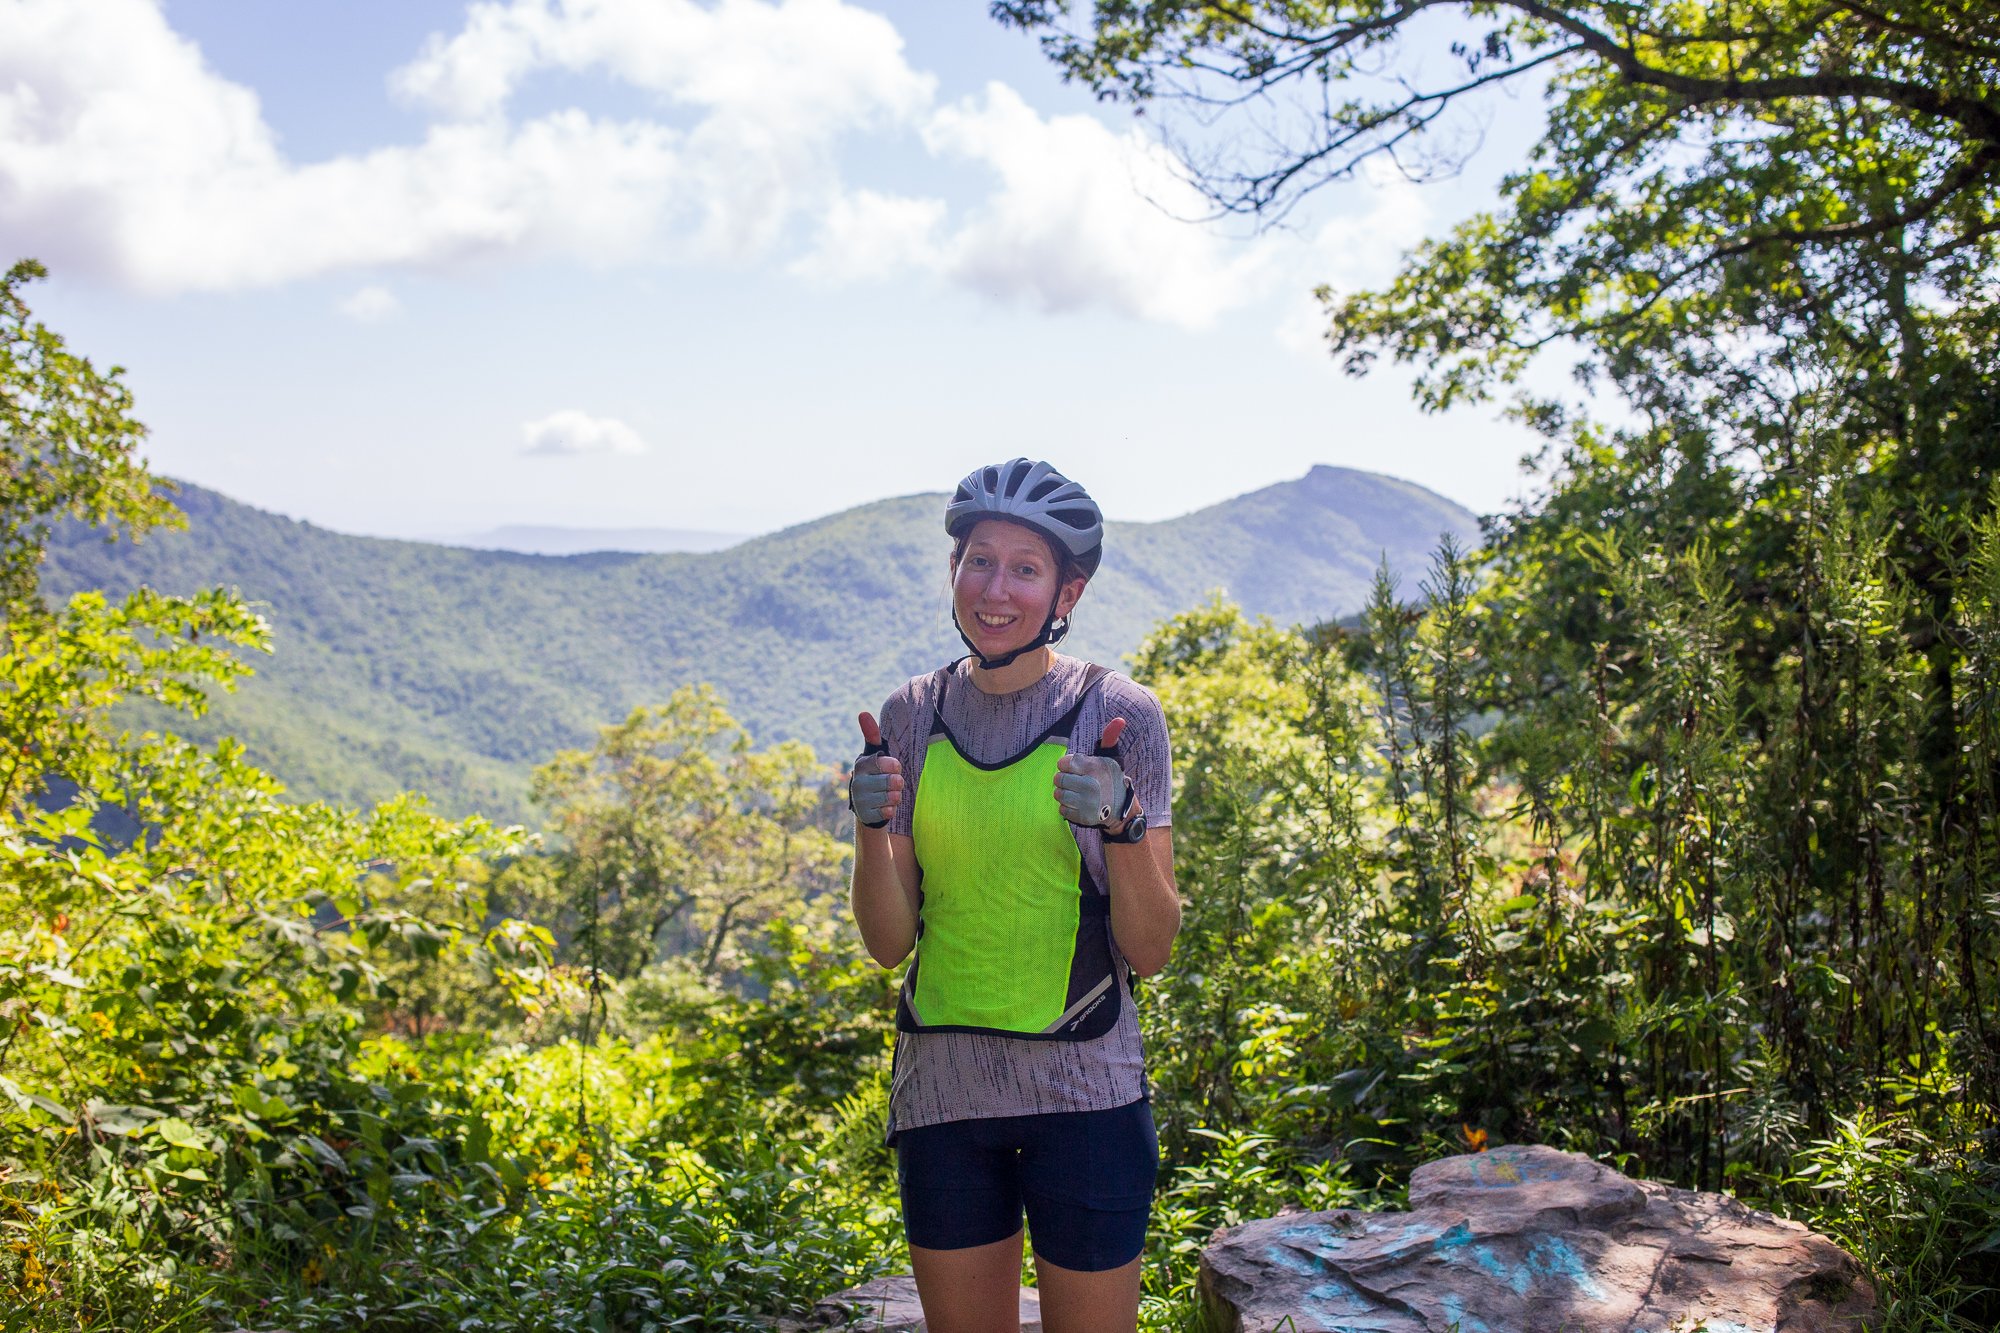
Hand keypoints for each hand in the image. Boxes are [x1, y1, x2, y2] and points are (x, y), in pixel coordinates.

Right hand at [849, 711, 903, 830]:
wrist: (867, 805)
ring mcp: (860, 800)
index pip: (888, 763)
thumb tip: (862, 713)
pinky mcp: (865, 816)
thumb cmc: (875, 774)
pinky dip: (891, 809)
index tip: (894, 768)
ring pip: (893, 797)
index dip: (896, 767)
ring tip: (889, 794)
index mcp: (861, 764)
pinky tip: (884, 807)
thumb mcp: (875, 754)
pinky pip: (889, 812)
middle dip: (898, 783)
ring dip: (896, 796)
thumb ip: (872, 735)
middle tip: (893, 784)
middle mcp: (857, 782)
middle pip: (893, 782)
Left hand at [1054, 718, 1129, 827]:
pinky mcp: (1082, 817)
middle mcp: (1090, 785)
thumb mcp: (1111, 757)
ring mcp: (1086, 803)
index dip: (1067, 766)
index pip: (1063, 763)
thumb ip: (1109, 738)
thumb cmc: (1111, 779)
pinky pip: (1062, 810)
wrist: (1122, 808)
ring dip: (1064, 794)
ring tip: (1075, 793)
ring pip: (1058, 795)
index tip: (1075, 769)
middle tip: (1075, 781)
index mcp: (1094, 768)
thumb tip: (1119, 720)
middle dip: (1064, 779)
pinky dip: (1067, 808)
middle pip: (1058, 779)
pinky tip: (1078, 804)